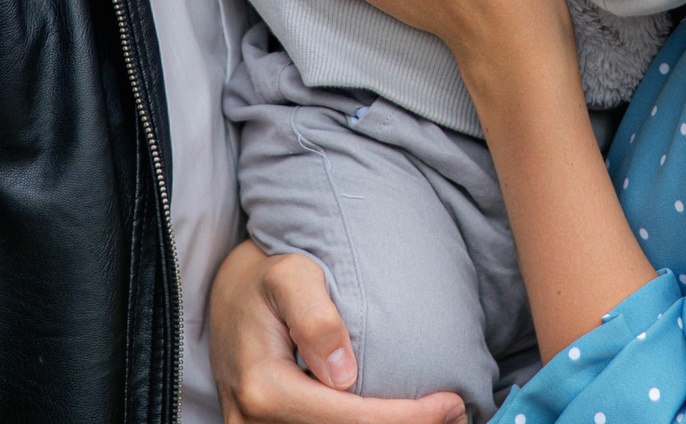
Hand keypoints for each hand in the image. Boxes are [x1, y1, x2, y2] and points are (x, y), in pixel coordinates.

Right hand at [210, 241, 463, 423]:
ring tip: (434, 419)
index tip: (451, 403)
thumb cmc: (267, 279)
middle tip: (456, 414)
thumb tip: (343, 375)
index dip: (408, 419)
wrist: (230, 296)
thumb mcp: (290, 276)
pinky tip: (395, 418)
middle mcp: (256, 423)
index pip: (351, 420)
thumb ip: (316, 318)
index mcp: (266, 389)